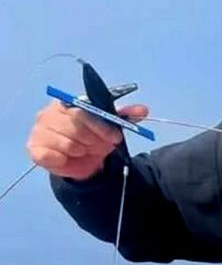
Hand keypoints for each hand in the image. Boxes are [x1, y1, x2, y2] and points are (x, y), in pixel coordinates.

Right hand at [26, 100, 148, 180]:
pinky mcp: (34, 148)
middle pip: (75, 126)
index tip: (115, 138)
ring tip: (81, 150)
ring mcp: (39, 130)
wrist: (82, 161)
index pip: (84, 110)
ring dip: (80, 151)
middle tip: (96, 146)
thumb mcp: (111, 126)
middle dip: (92, 140)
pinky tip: (67, 158)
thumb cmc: (95, 138)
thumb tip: (143, 110)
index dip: (101, 126)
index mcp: (67, 103)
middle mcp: (49, 113)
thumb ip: (126, 116)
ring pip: (67, 144)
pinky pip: (50, 155)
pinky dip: (63, 160)